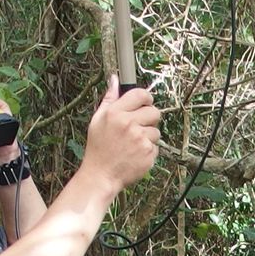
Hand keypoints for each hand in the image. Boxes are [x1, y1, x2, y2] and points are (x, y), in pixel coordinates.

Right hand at [79, 75, 160, 196]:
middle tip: (139, 127)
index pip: (140, 94)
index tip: (145, 103)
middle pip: (154, 111)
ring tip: (133, 144)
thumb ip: (109, 99)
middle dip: (149, 118)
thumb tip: (114, 80)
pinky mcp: (148, 153)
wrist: (101, 175)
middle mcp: (129, 124)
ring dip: (148, 137)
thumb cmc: (98, 147)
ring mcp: (140, 139)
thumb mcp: (98, 120)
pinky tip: (135, 154)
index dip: (146, 98)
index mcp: (115, 113)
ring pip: (156, 131)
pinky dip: (148, 150)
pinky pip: (156, 147)